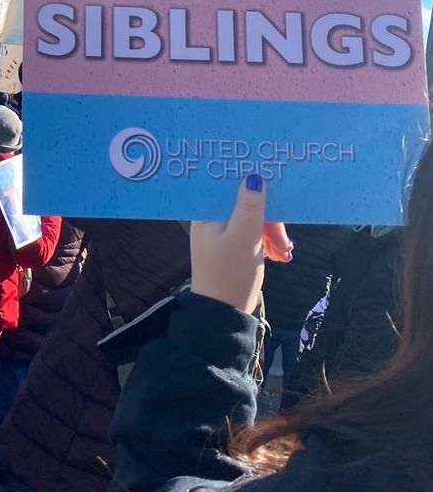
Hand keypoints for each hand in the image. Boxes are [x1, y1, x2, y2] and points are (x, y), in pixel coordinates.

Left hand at [190, 176, 292, 313]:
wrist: (224, 315)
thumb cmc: (230, 274)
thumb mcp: (243, 238)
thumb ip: (250, 207)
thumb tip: (253, 177)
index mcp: (208, 214)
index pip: (232, 188)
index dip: (254, 187)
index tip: (277, 189)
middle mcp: (212, 220)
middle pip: (246, 204)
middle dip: (269, 221)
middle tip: (283, 242)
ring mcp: (222, 234)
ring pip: (253, 220)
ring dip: (272, 234)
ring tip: (283, 254)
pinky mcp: (233, 247)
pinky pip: (253, 235)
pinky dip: (267, 243)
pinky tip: (279, 256)